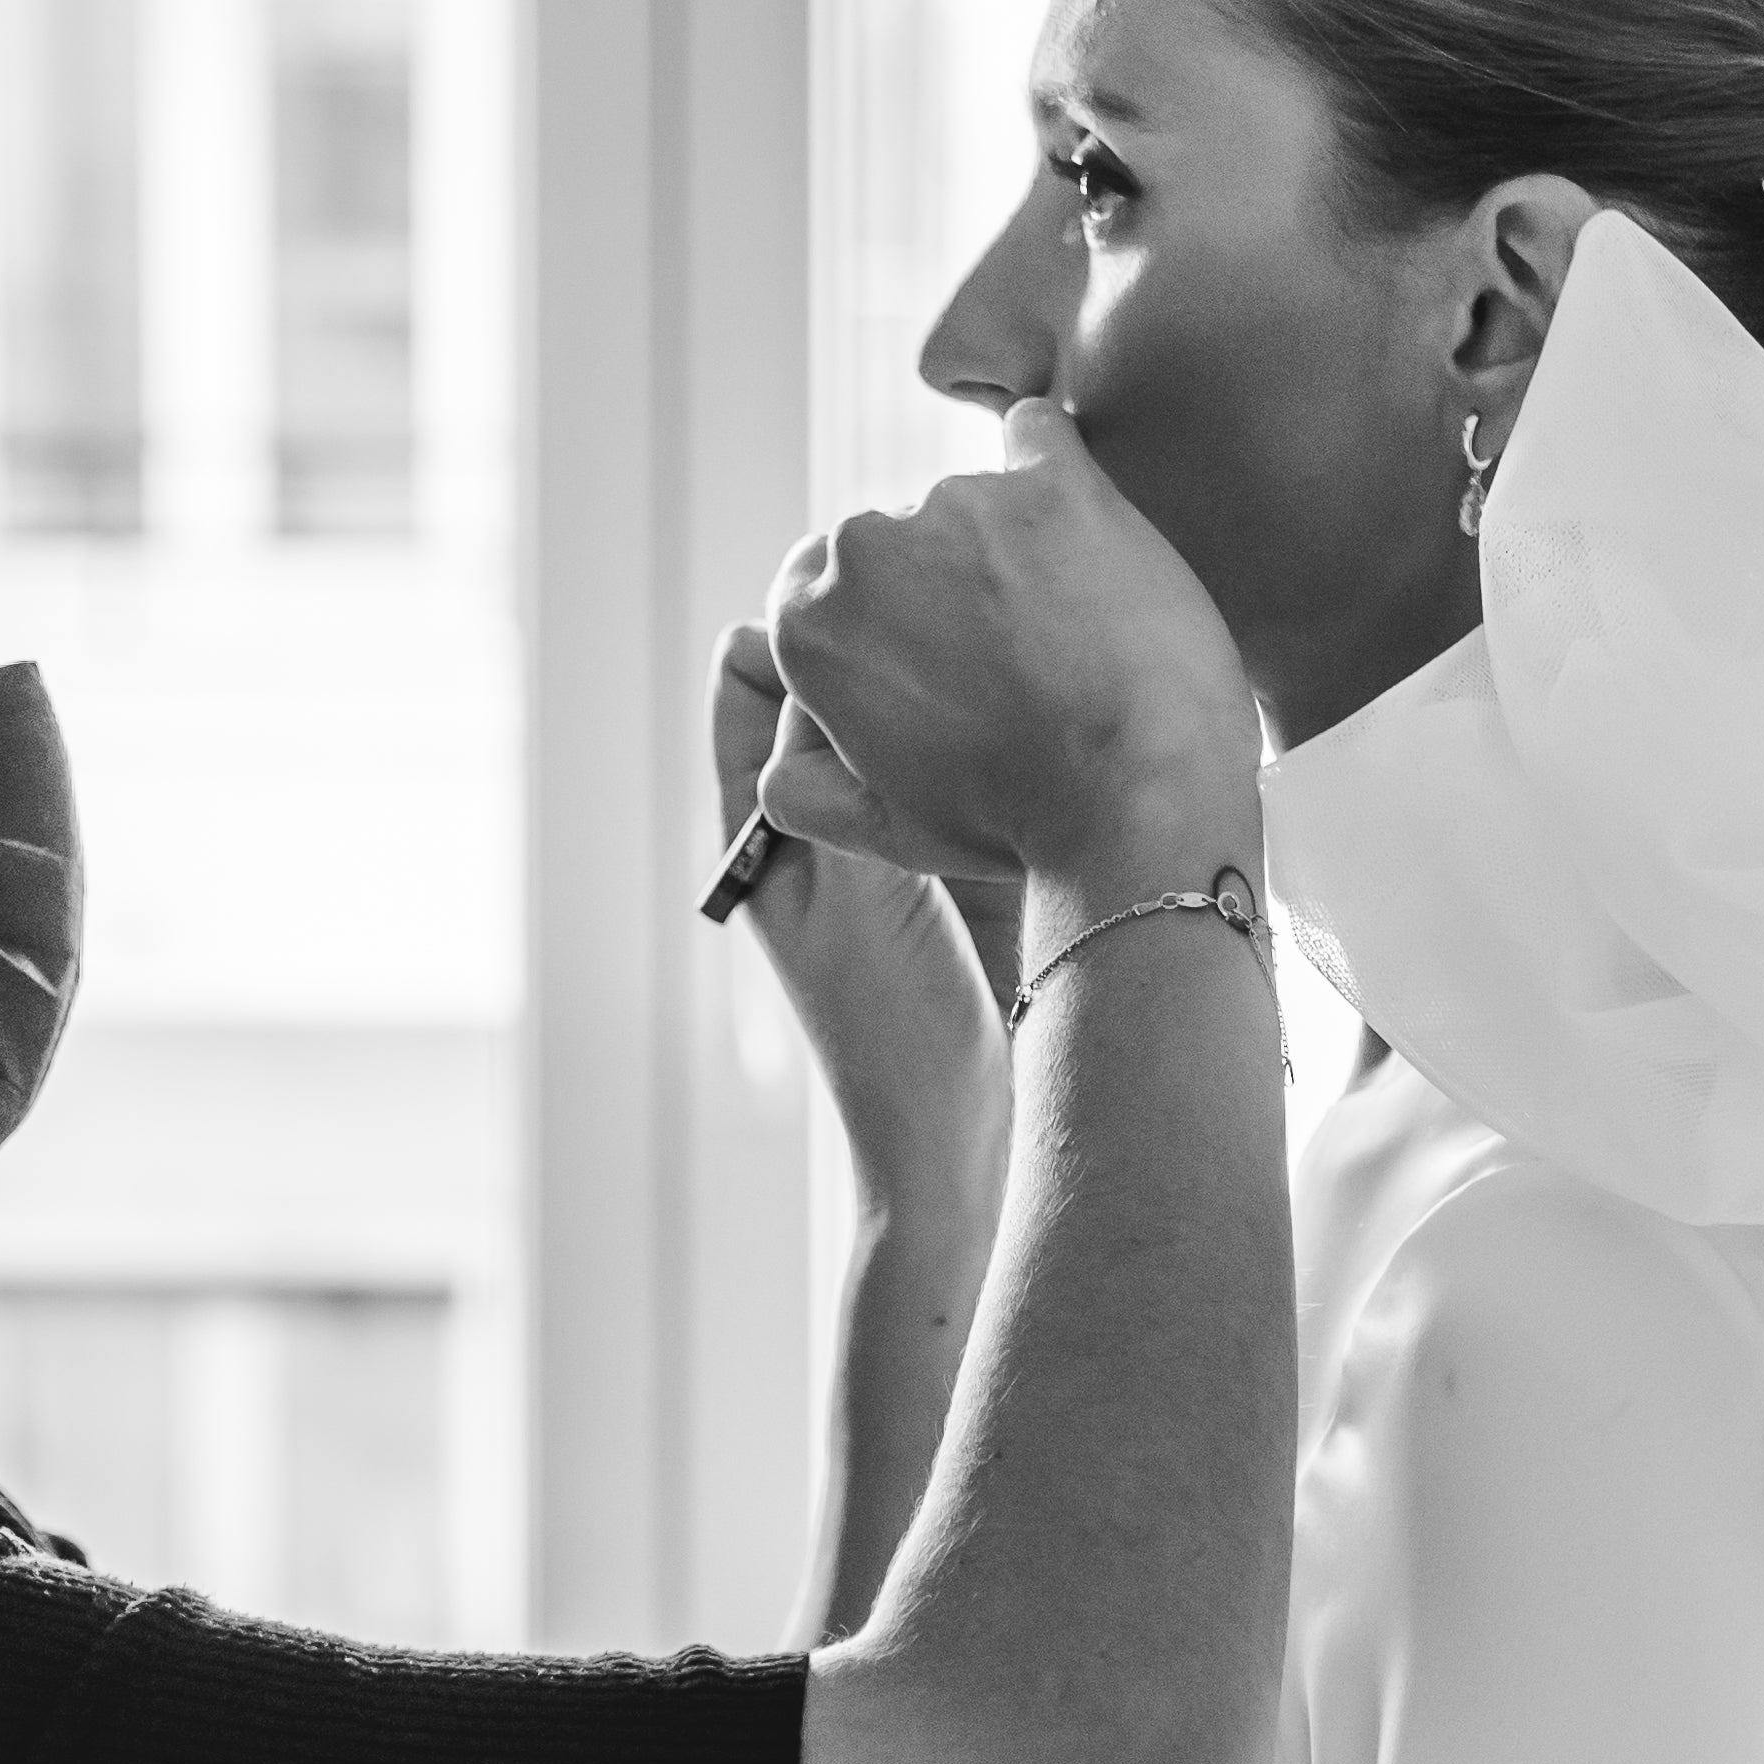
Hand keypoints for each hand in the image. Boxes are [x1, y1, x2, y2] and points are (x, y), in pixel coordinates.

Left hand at [712, 630, 1017, 1175]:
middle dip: (868, 644)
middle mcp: (816, 817)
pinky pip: (954, 762)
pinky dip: (976, 733)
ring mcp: (888, 835)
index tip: (857, 623)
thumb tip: (815, 642)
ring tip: (979, 658)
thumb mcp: (848, 884)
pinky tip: (1018, 719)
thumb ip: (831, 771)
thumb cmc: (891, 1030)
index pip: (744, 673)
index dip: (790, 634)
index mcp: (756, 822)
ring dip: (930, 684)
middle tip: (929, 622)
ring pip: (895, 714)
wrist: (963, 1141)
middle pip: (826, 681)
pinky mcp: (958, 856)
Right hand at [764, 409, 1255, 911]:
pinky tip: (1084, 526)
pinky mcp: (1051, 477)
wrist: (1139, 795)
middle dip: (942, 585)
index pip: (822, 590)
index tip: (937, 663)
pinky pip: (1038, 432)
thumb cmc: (1015, 819)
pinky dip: (1052, 466)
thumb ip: (802, 787)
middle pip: (897, 541)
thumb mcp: (882, 831)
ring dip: (1008, 547)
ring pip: (971, 504)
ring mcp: (959, 501)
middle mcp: (865, 547)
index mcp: (810, 627)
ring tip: (1070, 632)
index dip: (883, 628)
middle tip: (1013, 658)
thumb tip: (778, 764)